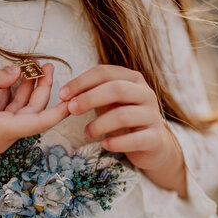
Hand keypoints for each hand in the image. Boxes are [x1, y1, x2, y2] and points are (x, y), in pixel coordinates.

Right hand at [0, 63, 68, 186]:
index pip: (41, 122)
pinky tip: (10, 79)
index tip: (75, 97)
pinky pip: (6, 113)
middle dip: (42, 89)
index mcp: (3, 131)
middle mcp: (5, 136)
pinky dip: (9, 96)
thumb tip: (15, 71)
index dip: (60, 110)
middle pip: (32, 112)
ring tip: (33, 68)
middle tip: (47, 66)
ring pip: (20, 111)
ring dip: (25, 91)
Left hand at [58, 65, 186, 197]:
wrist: (153, 144)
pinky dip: (116, 143)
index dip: (81, 82)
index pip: (104, 72)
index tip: (62, 95)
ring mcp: (152, 115)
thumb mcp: (109, 102)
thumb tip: (65, 95)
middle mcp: (145, 93)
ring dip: (99, 125)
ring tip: (87, 134)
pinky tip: (104, 145)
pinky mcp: (155, 138)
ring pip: (123, 116)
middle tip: (71, 109)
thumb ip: (91, 94)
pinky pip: (134, 140)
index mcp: (132, 79)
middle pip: (116, 89)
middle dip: (89, 98)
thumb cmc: (125, 119)